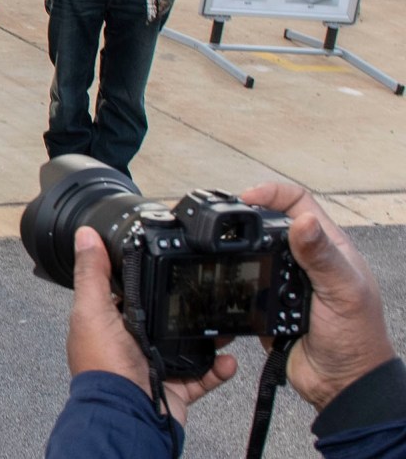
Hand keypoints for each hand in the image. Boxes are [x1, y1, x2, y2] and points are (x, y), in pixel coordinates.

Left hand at [66, 227, 236, 424]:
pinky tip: (228, 358)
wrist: (127, 416)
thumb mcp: (92, 311)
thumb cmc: (103, 368)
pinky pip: (204, 374)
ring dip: (208, 336)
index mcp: (109, 323)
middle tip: (206, 292)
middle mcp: (132, 343)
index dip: (145, 278)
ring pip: (189, 344)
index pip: (129, 293)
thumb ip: (92, 274)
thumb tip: (86, 236)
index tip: (168, 261)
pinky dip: (219, 368)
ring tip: (225, 324)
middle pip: (164, 318)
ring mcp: (156, 365)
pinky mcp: (177, 386)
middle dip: (184, 308)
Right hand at [241, 183, 399, 409]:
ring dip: (238, 250)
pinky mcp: (267, 305)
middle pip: (269, 223)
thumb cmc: (358, 339)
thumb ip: (323, 257)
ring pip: (253, 252)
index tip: (246, 198)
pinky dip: (234, 280)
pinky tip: (227, 279)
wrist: (340, 384)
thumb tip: (302, 222)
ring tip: (221, 247)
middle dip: (247, 217)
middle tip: (225, 220)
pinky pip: (244, 284)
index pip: (299, 203)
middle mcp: (306, 260)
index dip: (272, 193)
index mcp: (329, 248)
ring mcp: (285, 282)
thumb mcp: (344, 293)